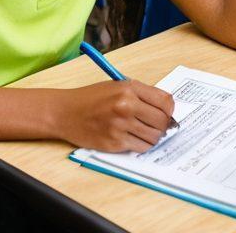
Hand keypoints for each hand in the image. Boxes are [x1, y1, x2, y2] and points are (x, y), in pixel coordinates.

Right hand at [55, 80, 175, 151]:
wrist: (66, 112)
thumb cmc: (90, 98)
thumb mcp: (116, 86)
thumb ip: (139, 94)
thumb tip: (165, 108)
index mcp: (128, 88)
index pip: (165, 101)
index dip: (169, 109)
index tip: (167, 113)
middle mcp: (126, 105)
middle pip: (162, 121)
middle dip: (163, 125)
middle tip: (157, 126)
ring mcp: (121, 125)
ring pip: (154, 137)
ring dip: (153, 137)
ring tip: (143, 132)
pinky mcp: (115, 142)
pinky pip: (140, 148)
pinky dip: (140, 145)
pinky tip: (132, 139)